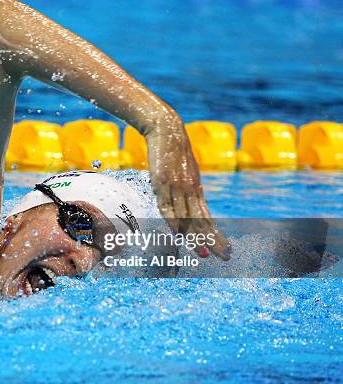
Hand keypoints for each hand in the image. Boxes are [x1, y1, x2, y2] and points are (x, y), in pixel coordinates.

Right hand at [146, 116, 230, 259]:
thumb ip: (188, 189)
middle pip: (201, 221)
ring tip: (203, 253)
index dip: (216, 235)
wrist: (166, 130)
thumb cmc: (174, 152)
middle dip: (213, 240)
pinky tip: (178, 234)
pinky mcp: (161, 182)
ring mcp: (176, 187)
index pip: (208, 218)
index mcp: (196, 189)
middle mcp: (190, 191)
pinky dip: (173, 221)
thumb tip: (191, 204)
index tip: (225, 249)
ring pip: (187, 217)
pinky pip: (167, 206)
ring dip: (195, 237)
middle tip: (224, 257)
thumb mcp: (185, 172)